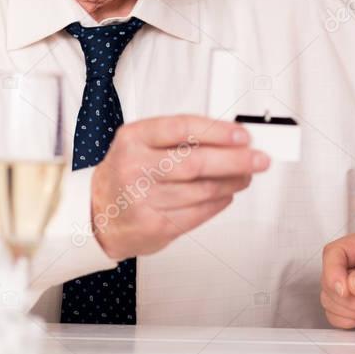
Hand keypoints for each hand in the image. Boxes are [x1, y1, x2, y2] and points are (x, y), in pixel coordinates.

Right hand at [90, 114, 269, 259]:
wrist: (95, 215)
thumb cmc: (125, 173)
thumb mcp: (142, 143)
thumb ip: (181, 137)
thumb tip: (230, 137)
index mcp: (134, 138)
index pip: (182, 128)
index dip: (217, 131)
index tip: (243, 135)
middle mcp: (136, 167)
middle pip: (196, 162)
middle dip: (235, 160)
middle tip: (259, 159)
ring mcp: (144, 199)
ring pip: (202, 190)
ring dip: (232, 182)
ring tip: (246, 175)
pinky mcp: (155, 225)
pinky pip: (198, 213)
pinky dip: (219, 202)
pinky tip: (227, 193)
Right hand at [320, 233, 354, 328]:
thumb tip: (353, 284)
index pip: (333, 254)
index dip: (333, 273)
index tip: (344, 289)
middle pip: (327, 281)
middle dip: (349, 297)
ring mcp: (353, 288)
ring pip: (328, 300)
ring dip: (352, 309)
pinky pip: (335, 316)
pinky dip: (350, 320)